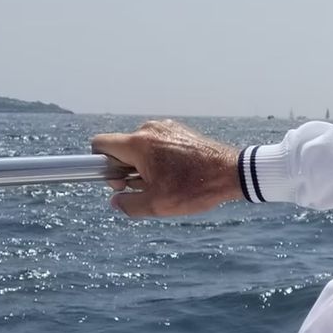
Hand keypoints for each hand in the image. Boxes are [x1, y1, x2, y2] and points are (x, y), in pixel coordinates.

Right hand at [90, 120, 243, 217]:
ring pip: (141, 148)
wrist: (233, 173)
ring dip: (144, 166)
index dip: (101, 165)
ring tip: (167, 184)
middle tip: (146, 188)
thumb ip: (128, 205)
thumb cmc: (196, 189)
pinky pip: (158, 144)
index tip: (119, 182)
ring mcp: (166, 126)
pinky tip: (177, 175)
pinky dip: (159, 159)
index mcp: (138, 143)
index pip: (100, 144)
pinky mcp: (179, 130)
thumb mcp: (158, 205)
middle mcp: (149, 129)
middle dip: (126, 170)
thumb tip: (115, 201)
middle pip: (121, 148)